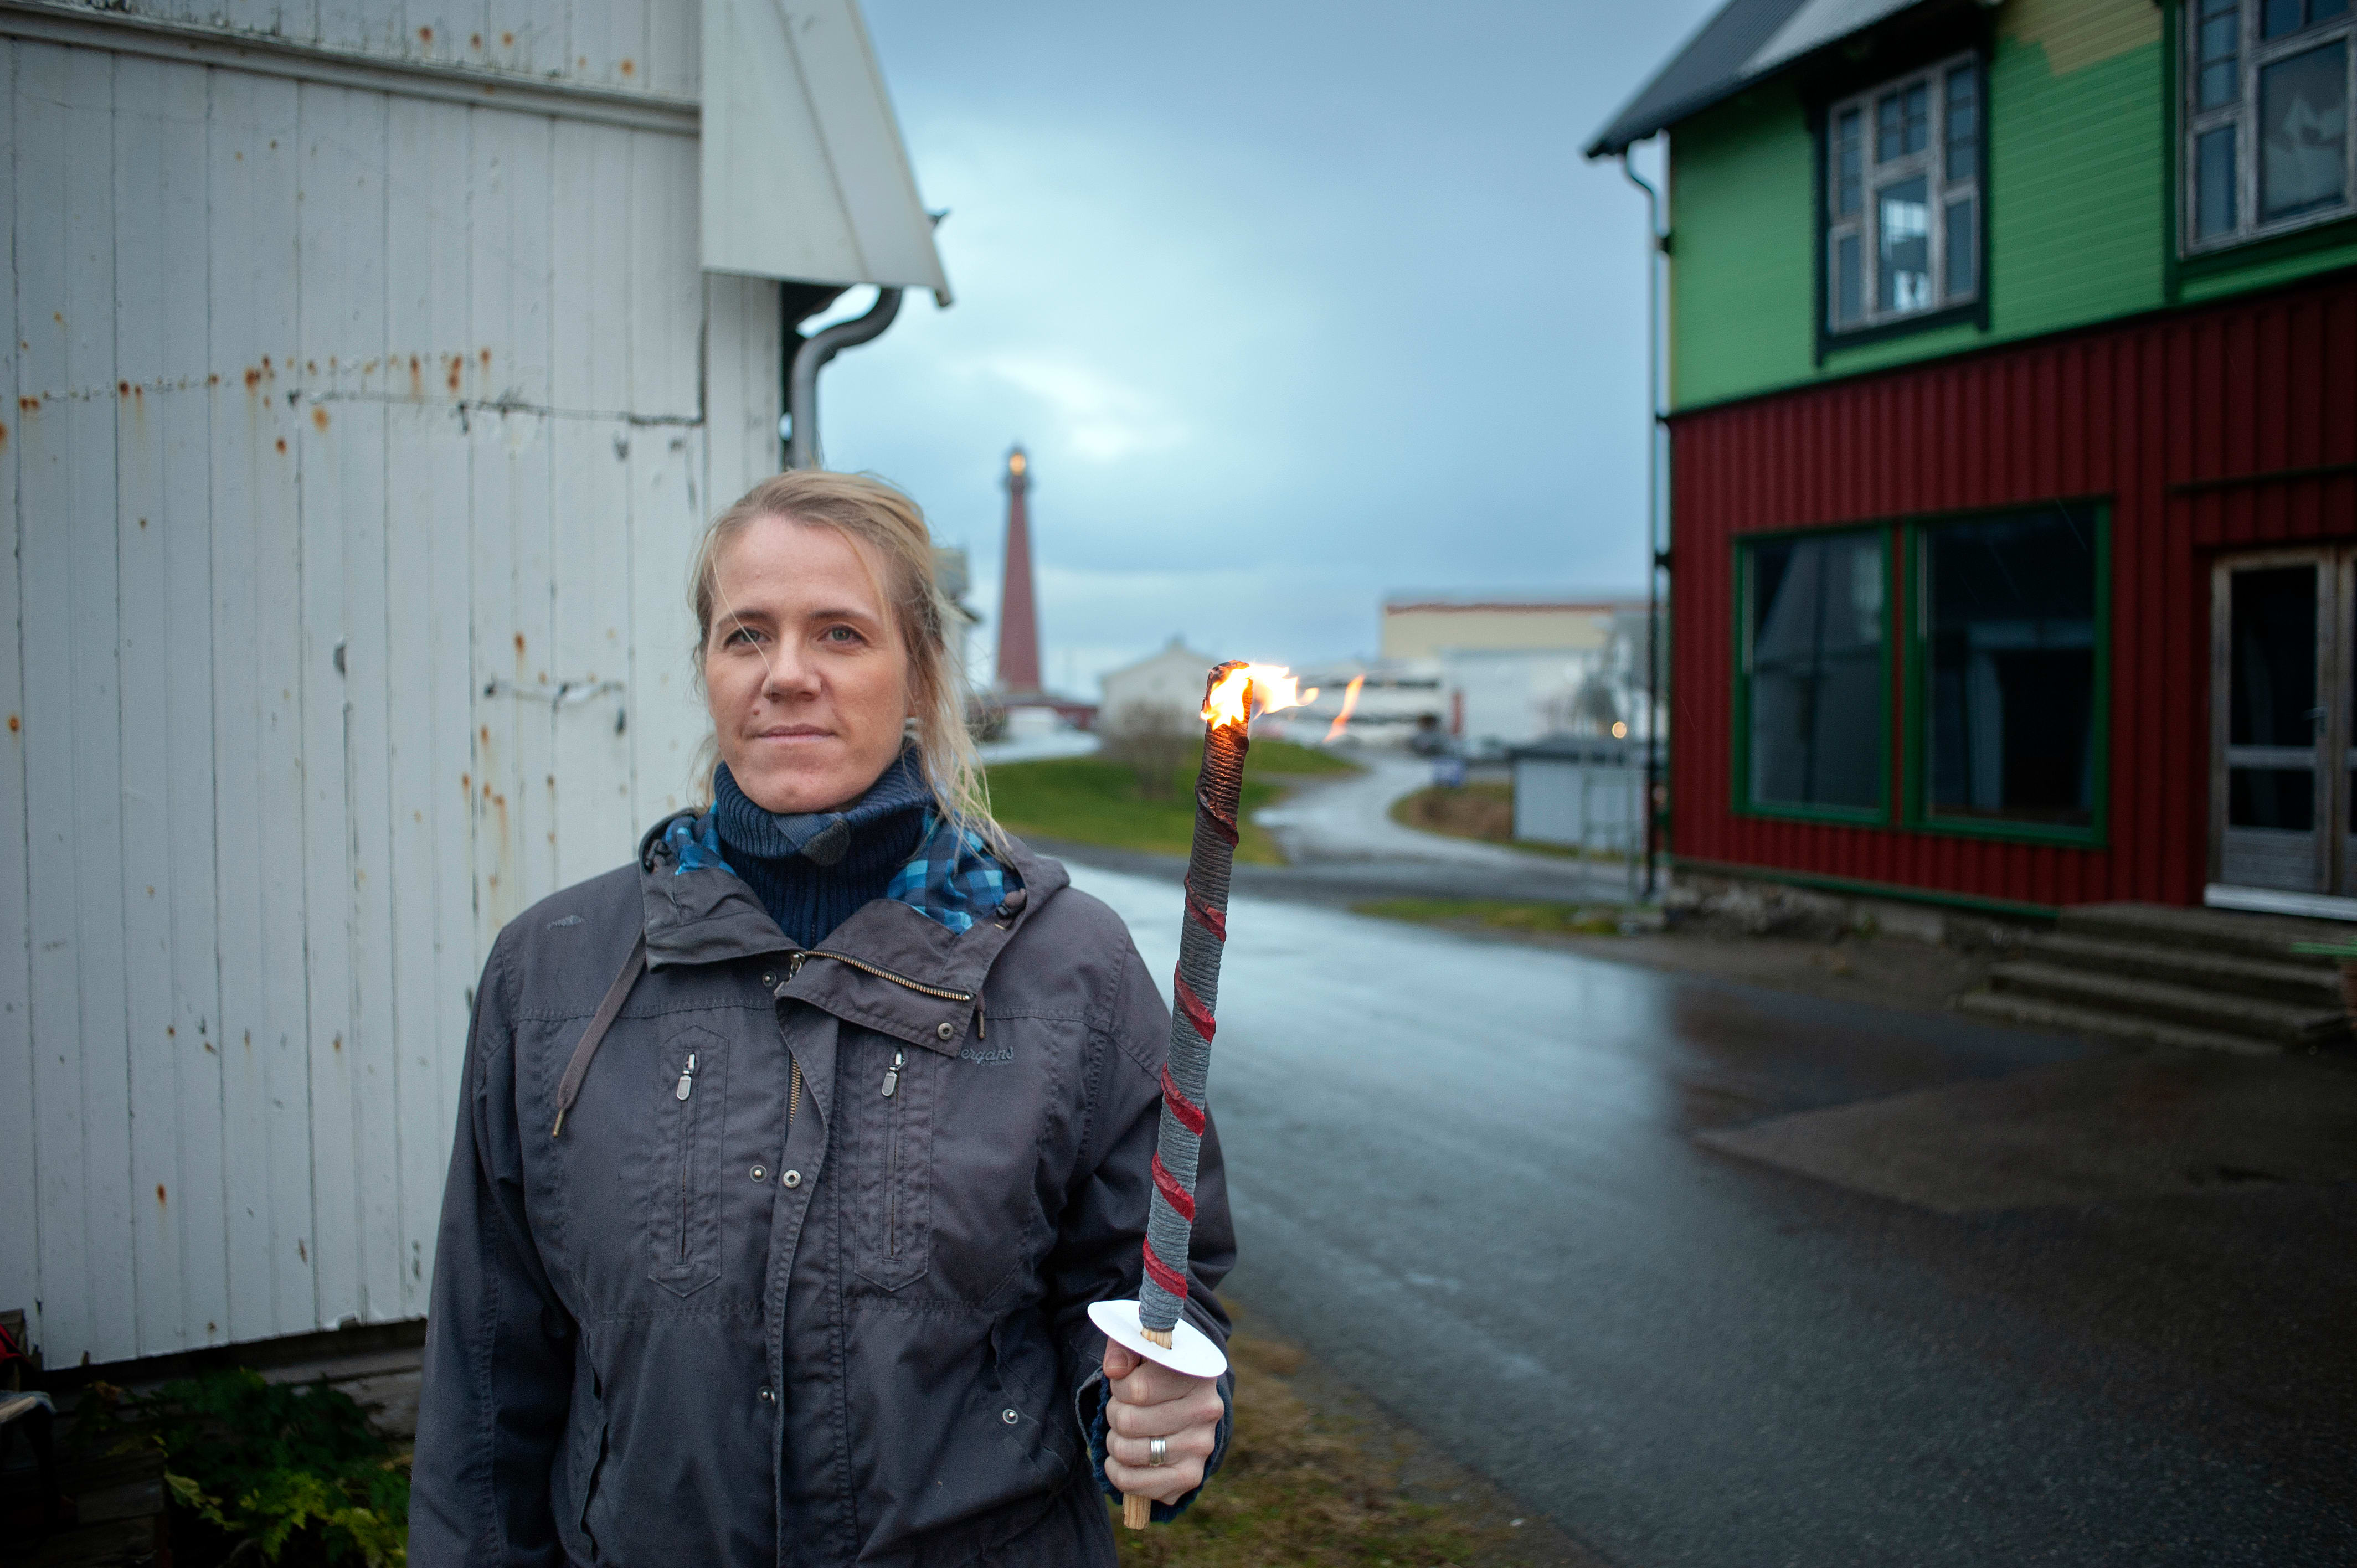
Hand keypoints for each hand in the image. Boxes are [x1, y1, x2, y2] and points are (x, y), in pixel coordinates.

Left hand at [1099, 1338, 1223, 1505]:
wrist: (1186, 1404)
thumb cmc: (1156, 1373)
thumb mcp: (1142, 1349)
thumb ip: (1125, 1348)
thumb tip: (1114, 1369)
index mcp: (1196, 1373)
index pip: (1136, 1388)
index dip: (1118, 1387)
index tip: (1125, 1383)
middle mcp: (1206, 1410)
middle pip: (1128, 1422)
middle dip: (1114, 1414)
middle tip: (1123, 1409)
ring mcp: (1201, 1447)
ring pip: (1126, 1452)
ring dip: (1114, 1442)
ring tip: (1125, 1432)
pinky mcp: (1190, 1477)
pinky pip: (1132, 1484)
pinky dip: (1116, 1472)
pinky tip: (1124, 1458)